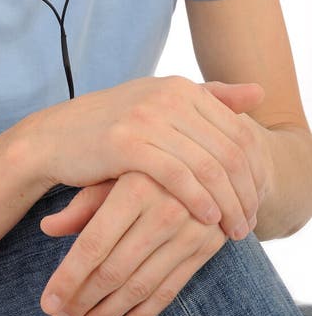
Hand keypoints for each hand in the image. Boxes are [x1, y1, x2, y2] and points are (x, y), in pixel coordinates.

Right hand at [28, 75, 267, 238]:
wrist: (56, 137)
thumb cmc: (113, 126)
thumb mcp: (162, 104)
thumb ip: (210, 98)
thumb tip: (259, 92)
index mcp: (181, 86)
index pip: (237, 130)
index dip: (254, 169)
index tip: (257, 199)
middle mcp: (168, 96)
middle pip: (228, 149)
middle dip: (245, 191)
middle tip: (251, 221)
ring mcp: (146, 117)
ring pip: (207, 165)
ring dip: (227, 202)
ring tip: (235, 229)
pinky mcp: (127, 142)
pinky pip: (177, 176)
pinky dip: (199, 200)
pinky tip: (208, 220)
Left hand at [39, 172, 227, 315]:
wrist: (209, 158)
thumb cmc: (147, 165)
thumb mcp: (114, 172)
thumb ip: (83, 203)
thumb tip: (47, 227)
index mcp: (136, 187)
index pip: (95, 243)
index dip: (69, 276)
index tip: (47, 301)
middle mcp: (165, 211)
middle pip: (115, 270)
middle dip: (83, 301)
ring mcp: (189, 233)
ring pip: (140, 287)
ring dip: (107, 314)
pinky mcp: (205, 249)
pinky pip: (168, 291)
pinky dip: (142, 315)